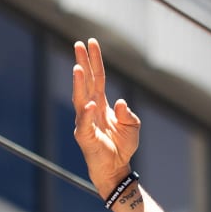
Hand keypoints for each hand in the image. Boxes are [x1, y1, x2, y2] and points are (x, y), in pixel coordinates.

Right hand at [71, 38, 140, 195]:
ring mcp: (85, 122)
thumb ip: (127, 113)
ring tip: (78, 68)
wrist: (116, 168)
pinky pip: (84, 123)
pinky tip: (90, 104)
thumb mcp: (132, 126)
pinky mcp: (84, 137)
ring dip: (79, 83)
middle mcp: (90, 109)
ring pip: (80, 98)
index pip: (97, 77)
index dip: (95, 60)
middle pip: (86, 82)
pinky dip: (87, 114)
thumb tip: (121, 102)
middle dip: (82, 63)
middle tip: (78, 44)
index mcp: (101, 103)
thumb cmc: (122, 146)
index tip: (91, 42)